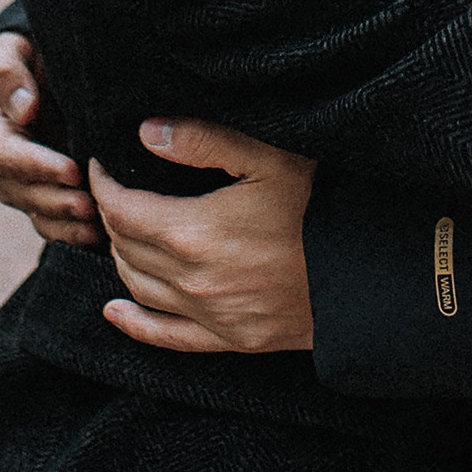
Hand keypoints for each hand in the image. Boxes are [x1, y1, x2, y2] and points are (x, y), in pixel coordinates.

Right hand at [0, 34, 98, 246]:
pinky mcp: (49, 197)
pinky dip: (73, 234)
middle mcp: (5, 165)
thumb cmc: (34, 55)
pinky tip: (99, 236)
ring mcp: (26, 185)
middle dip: (55, 200)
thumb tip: (23, 110)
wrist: (51, 72)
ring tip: (97, 225)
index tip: (71, 169)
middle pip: (20, 193)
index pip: (3, 156)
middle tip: (89, 203)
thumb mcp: (16, 49)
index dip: (36, 166)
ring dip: (65, 223)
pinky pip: (53, 224)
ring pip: (37, 214)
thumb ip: (10, 73)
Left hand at [91, 122, 316, 354]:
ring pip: (138, 286)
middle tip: (117, 191)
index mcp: (192, 232)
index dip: (104, 185)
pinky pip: (166, 337)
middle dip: (112, 216)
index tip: (101, 165)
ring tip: (123, 231)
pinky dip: (135, 323)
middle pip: (125, 246)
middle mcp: (191, 281)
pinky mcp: (231, 339)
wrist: (370, 276)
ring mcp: (210, 315)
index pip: (121, 209)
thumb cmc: (323, 208)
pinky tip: (116, 311)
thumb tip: (147, 132)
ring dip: (122, 256)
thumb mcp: (270, 159)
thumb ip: (204, 141)